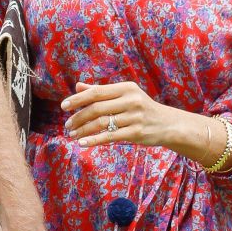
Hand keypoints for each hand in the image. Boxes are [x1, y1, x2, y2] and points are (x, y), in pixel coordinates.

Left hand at [62, 80, 176, 148]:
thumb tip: (78, 87)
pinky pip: (110, 136)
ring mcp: (134, 117)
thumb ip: (101, 91)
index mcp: (126, 88)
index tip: (64, 106)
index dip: (78, 99)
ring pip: (102, 123)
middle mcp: (131, 100)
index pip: (96, 92)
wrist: (167, 124)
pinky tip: (82, 143)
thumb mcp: (125, 96)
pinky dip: (94, 140)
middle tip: (68, 125)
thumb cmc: (141, 108)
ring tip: (73, 134)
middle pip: (97, 108)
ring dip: (83, 130)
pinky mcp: (136, 132)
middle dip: (79, 117)